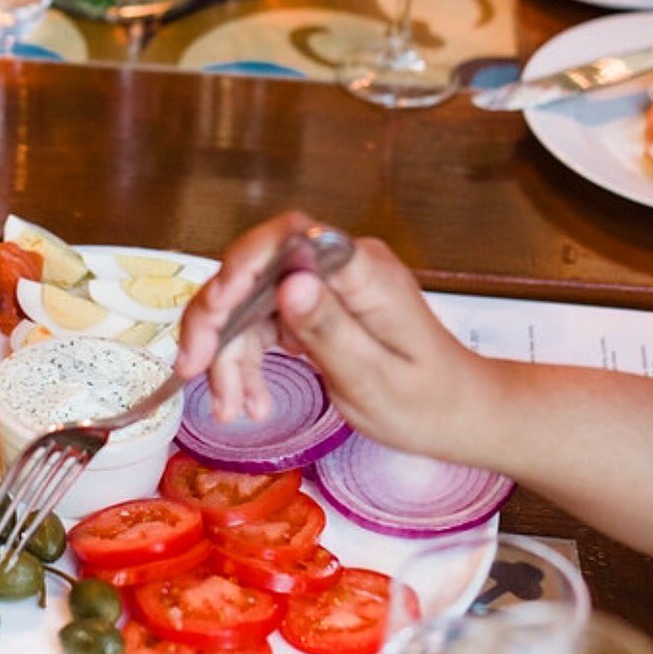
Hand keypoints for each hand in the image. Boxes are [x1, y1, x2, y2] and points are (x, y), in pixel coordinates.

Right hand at [176, 212, 491, 460]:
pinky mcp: (310, 310)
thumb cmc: (428, 402)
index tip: (217, 309)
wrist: (457, 415)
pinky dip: (242, 363)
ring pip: (246, 304)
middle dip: (215, 321)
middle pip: (253, 272)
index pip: (290, 238)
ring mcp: (321, 288)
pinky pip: (258, 327)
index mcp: (361, 272)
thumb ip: (330, 329)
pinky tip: (246, 399)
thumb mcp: (376, 378)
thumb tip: (291, 283)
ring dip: (226, 355)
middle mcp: (336, 269)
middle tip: (195, 369)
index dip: (243, 264)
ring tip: (230, 407)